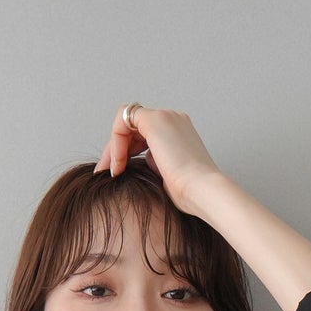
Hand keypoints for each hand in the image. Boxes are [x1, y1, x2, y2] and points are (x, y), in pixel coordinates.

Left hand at [92, 106, 223, 217]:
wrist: (203, 191)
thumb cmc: (190, 193)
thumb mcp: (168, 177)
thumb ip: (155, 166)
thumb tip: (140, 165)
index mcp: (178, 132)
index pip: (144, 134)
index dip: (127, 151)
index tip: (119, 174)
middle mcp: (172, 119)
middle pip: (132, 127)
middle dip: (116, 149)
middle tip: (106, 173)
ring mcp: (165, 116)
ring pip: (126, 123)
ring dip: (114, 147)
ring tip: (112, 171)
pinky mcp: (155, 120)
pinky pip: (123, 122)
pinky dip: (116, 143)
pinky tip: (118, 164)